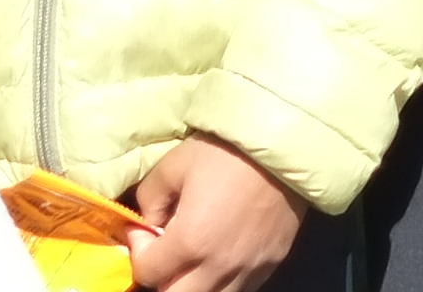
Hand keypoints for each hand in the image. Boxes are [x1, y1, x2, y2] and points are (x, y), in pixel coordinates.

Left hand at [124, 138, 302, 291]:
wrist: (284, 144)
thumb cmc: (226, 151)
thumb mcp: (174, 164)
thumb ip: (149, 198)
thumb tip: (148, 222)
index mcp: (191, 241)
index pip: (147, 271)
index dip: (138, 248)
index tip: (144, 227)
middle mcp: (219, 265)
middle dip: (163, 275)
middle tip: (165, 249)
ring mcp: (249, 269)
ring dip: (194, 282)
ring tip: (194, 255)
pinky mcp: (271, 264)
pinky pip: (239, 287)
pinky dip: (223, 279)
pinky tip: (222, 253)